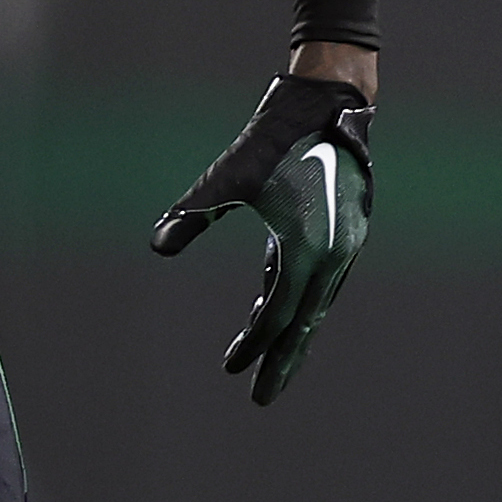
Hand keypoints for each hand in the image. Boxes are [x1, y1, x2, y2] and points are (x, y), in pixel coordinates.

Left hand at [150, 72, 373, 404]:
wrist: (329, 101)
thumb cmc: (275, 138)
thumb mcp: (228, 176)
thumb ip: (193, 214)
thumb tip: (157, 245)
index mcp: (308, 247)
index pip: (278, 312)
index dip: (253, 344)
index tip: (231, 370)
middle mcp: (334, 253)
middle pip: (304, 322)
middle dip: (281, 361)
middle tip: (262, 400)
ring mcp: (344, 243)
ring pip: (315, 303)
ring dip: (291, 332)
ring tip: (267, 360)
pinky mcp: (344, 230)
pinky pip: (318, 278)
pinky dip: (296, 297)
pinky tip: (270, 303)